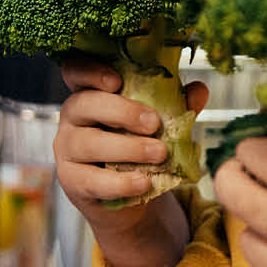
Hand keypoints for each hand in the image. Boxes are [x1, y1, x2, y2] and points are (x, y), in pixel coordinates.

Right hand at [56, 58, 207, 266]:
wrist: (131, 194)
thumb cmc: (139, 147)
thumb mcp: (158, 124)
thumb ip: (175, 105)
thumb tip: (199, 90)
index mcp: (91, 93)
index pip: (75, 72)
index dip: (90, 71)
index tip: (116, 80)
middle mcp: (72, 117)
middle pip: (84, 104)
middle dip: (121, 112)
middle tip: (154, 123)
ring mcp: (67, 149)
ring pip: (89, 143)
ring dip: (128, 148)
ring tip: (159, 154)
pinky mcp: (72, 180)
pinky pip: (93, 180)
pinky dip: (121, 182)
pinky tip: (144, 182)